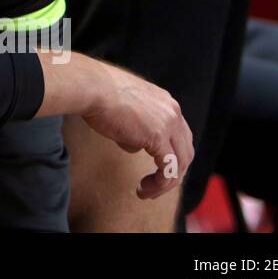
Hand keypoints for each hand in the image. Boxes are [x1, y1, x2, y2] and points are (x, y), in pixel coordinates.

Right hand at [78, 59, 193, 198]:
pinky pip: (168, 169)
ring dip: (166, 183)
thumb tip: (133, 143)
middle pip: (185, 150)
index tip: (155, 169)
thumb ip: (134, 124)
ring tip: (147, 192)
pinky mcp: (158, 136)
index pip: (179, 135)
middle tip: (155, 185)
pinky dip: (160, 183)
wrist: (91, 86)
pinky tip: (143, 189)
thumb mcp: (123, 107)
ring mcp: (168, 123)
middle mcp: (172, 111)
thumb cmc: (97, 93)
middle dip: (173, 172)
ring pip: (180, 163)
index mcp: (165, 101)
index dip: (170, 155)